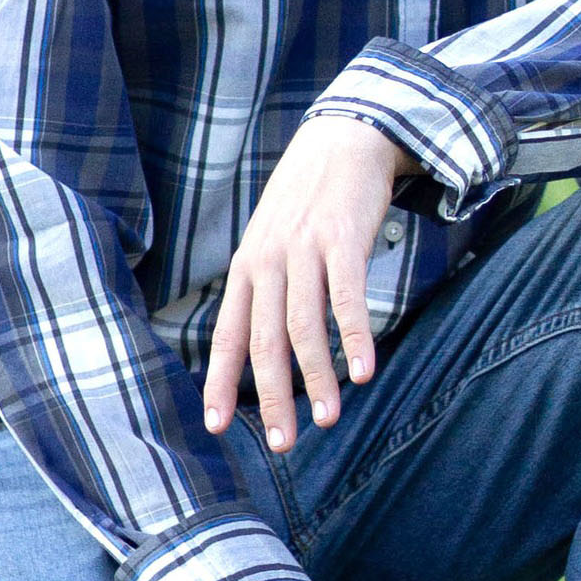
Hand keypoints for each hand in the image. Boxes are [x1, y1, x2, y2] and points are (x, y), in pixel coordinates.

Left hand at [202, 117, 414, 452]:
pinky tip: (363, 372)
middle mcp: (268, 261)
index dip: (220, 381)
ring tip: (329, 420)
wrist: (344, 137)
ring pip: (305, 327)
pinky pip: (348, 298)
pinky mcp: (343, 240)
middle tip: (284, 443)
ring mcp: (305, 249)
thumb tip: (264, 343)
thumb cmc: (309, 198)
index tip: (217, 427)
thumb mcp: (272, 237)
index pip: (226, 333)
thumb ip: (267, 285)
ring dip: (318, 379)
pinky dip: (354, 338)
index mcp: (247, 266)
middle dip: (273, 398)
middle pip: (266, 342)